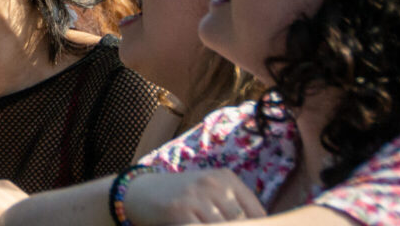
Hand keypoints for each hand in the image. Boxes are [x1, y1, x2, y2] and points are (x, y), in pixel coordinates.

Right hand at [123, 170, 265, 224]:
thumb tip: (259, 224)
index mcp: (226, 178)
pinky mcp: (180, 210)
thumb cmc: (181, 197)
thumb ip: (232, 207)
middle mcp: (213, 183)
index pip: (257, 212)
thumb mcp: (209, 192)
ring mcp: (196, 196)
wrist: (140, 192)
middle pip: (242, 222)